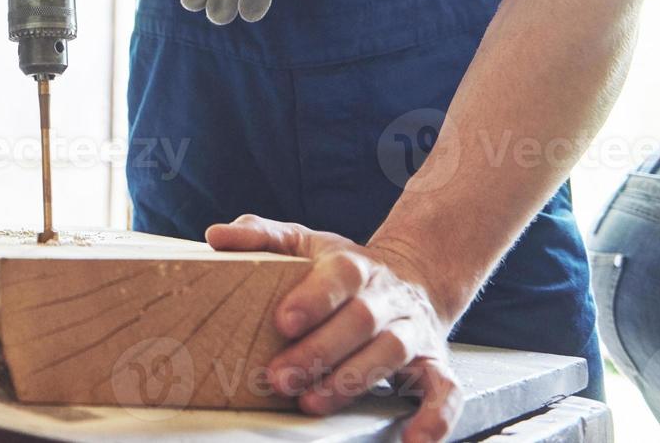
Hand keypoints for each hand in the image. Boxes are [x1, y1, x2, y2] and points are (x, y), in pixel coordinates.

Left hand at [207, 215, 463, 442]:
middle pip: (359, 322)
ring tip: (312, 403)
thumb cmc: (342, 267)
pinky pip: (444, 390)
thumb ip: (260, 237)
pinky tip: (413, 441)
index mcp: (355, 266)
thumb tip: (215, 236)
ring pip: (390, 354)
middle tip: (278, 378)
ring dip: (351, 381)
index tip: (282, 322)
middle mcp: (387, 298)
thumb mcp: (302, 242)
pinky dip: (436, 417)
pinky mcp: (432, 363)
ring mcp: (411, 331)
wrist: (413, 277)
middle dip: (318, 352)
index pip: (339, 277)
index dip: (313, 299)